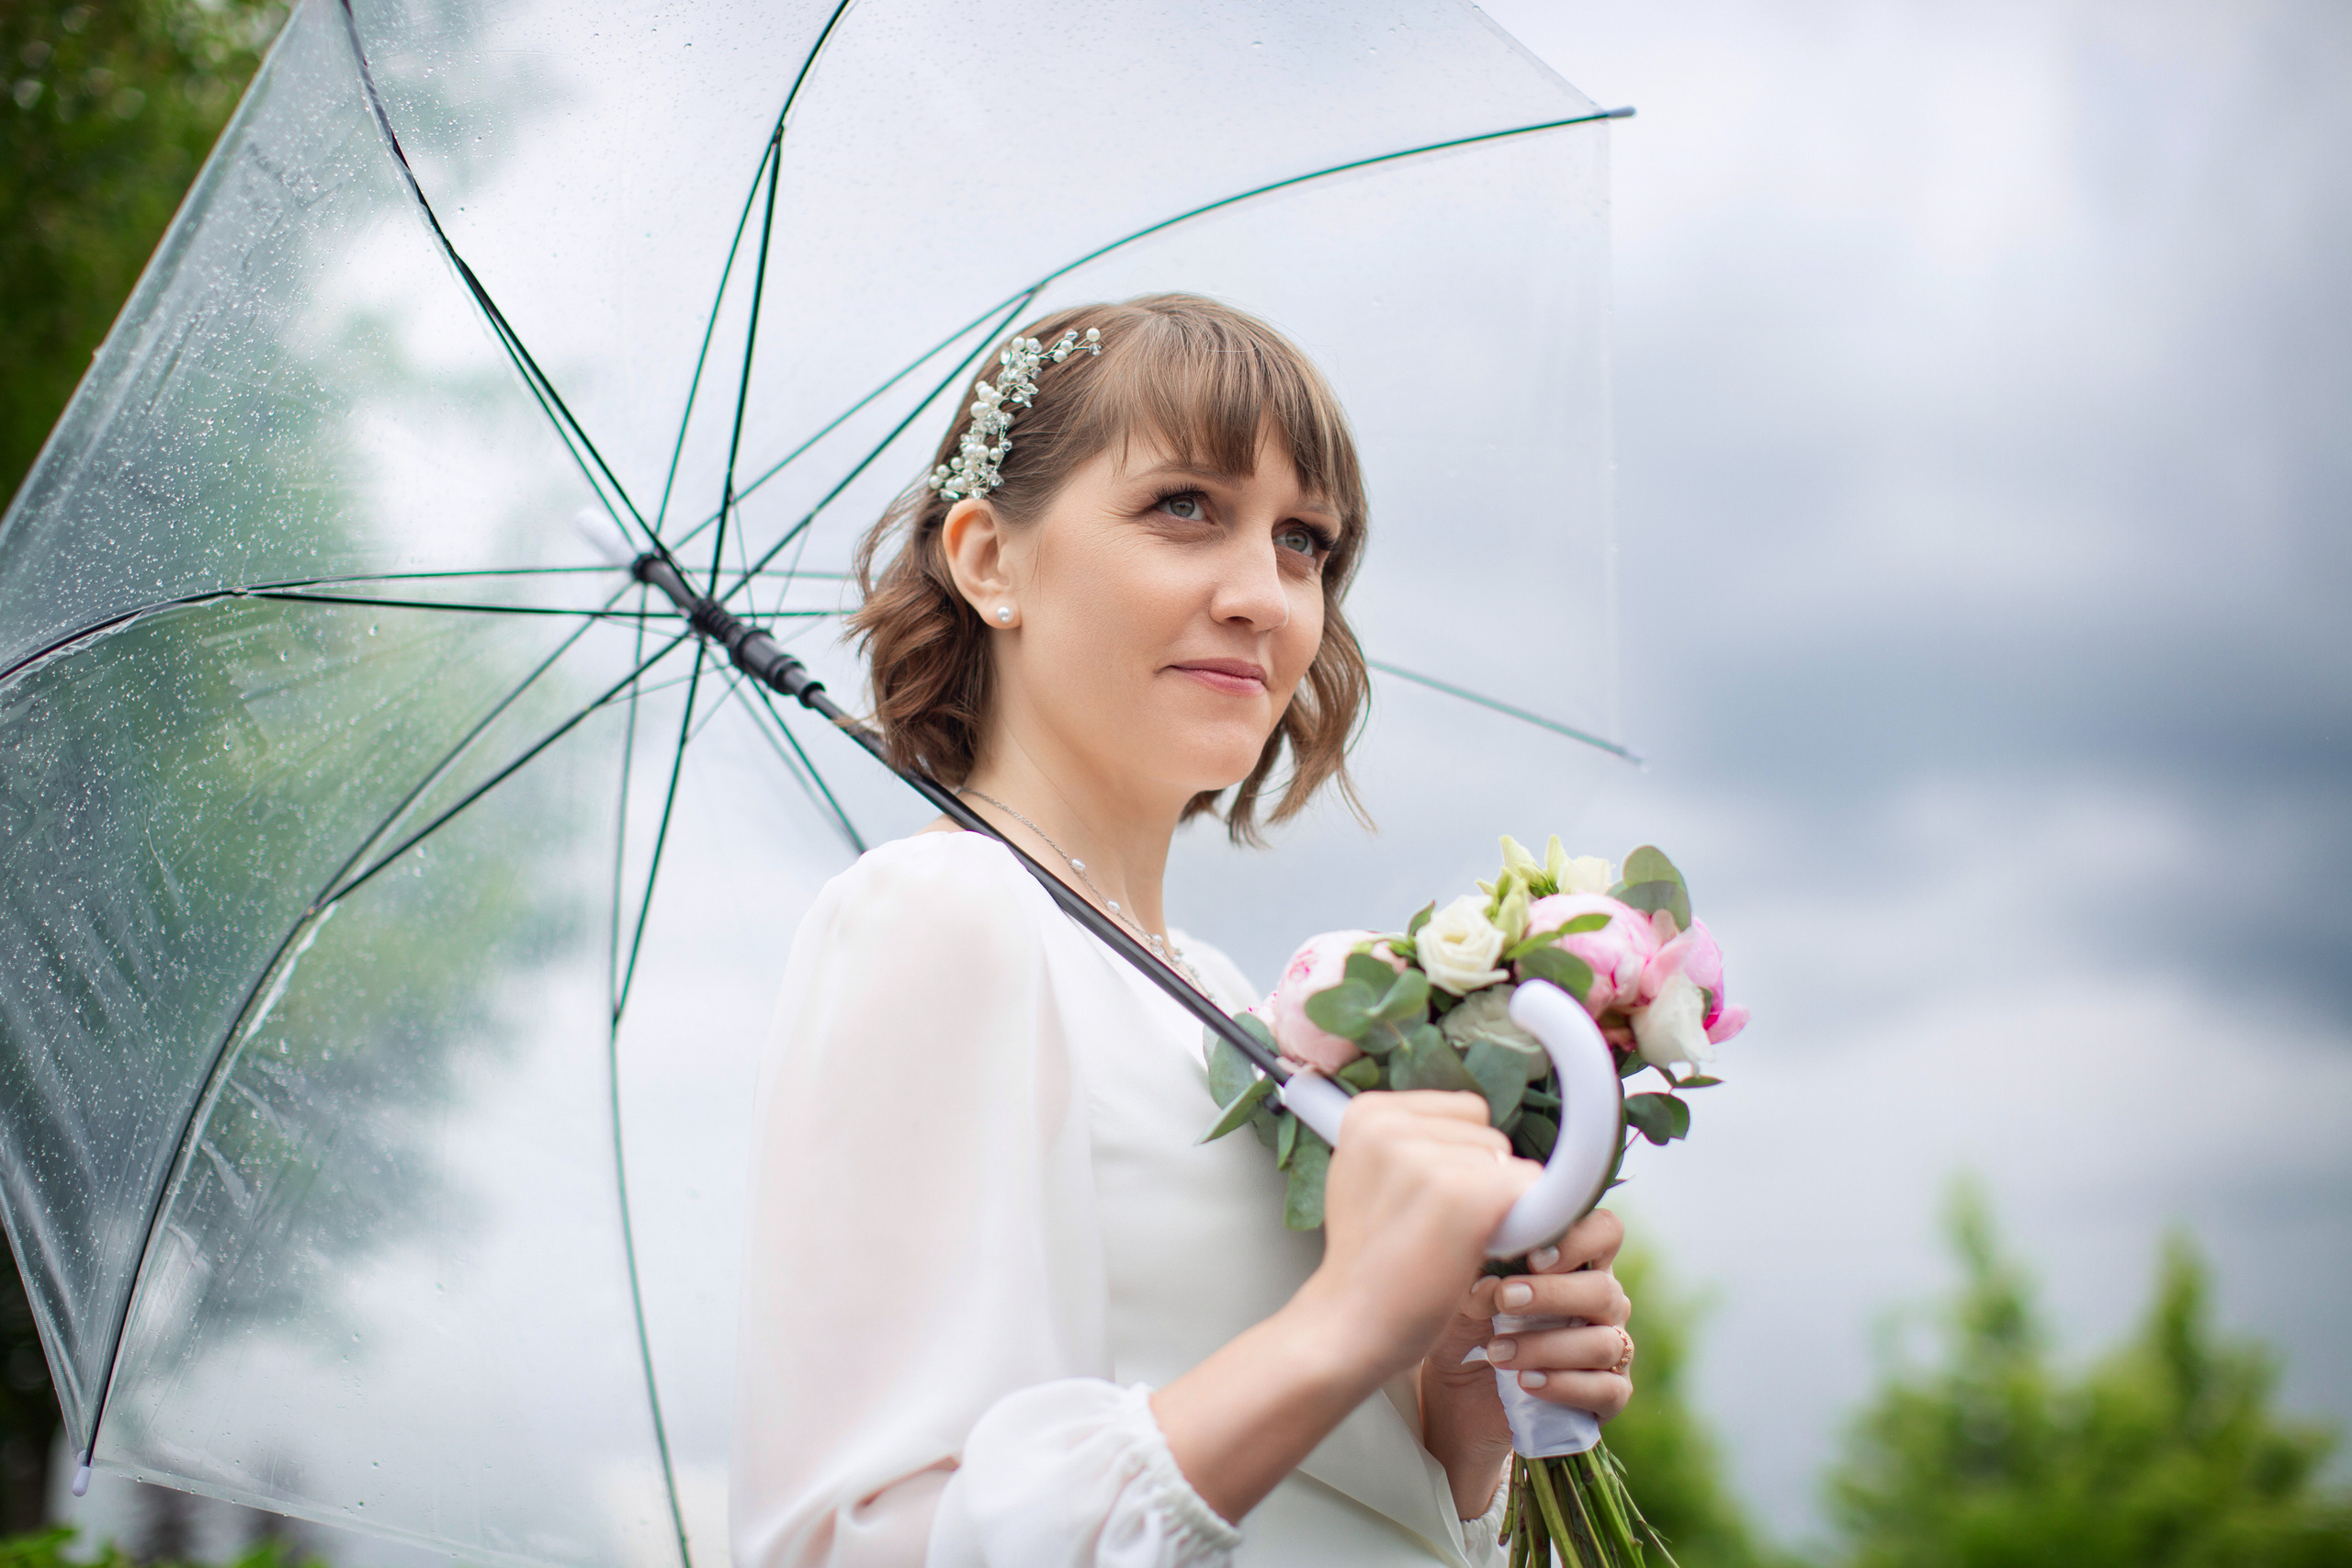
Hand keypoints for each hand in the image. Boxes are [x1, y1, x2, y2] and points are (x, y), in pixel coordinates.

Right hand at [1293, 1091, 1540, 1376]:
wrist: (1348, 1326)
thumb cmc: (1368, 1262)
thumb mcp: (1366, 1176)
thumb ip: (1409, 1141)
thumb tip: (1474, 1121)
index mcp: (1367, 1112)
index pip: (1463, 1109)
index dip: (1458, 1158)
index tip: (1420, 1199)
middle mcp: (1391, 1126)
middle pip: (1487, 1133)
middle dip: (1475, 1178)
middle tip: (1429, 1226)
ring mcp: (1424, 1160)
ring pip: (1507, 1164)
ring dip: (1491, 1204)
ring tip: (1441, 1240)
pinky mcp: (1461, 1196)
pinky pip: (1527, 1189)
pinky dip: (1520, 1223)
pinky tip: (1474, 1248)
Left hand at [1418, 1209, 1633, 1518]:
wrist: (1461, 1401)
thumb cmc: (1468, 1333)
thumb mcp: (1461, 1302)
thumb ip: (1477, 1280)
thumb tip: (1492, 1281)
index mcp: (1575, 1265)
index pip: (1604, 1232)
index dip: (1579, 1238)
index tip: (1532, 1257)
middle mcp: (1602, 1304)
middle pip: (1605, 1290)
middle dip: (1552, 1295)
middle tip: (1505, 1300)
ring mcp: (1610, 1352)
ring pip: (1603, 1343)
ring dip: (1546, 1346)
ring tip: (1497, 1353)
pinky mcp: (1609, 1398)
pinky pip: (1607, 1390)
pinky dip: (1564, 1385)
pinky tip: (1526, 1382)